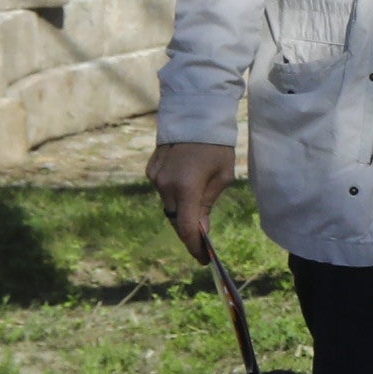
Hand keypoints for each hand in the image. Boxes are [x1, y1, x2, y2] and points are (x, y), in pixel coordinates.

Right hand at [149, 140, 236, 261]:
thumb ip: (208, 205)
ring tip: (197, 203)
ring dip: (181, 209)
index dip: (194, 246)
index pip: (186, 227)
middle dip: (189, 229)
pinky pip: (162, 190)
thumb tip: (200, 230)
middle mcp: (165, 185)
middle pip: (175, 218)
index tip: (203, 258)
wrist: (195, 114)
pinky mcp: (150, 170)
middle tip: (203, 238)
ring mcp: (154, 177)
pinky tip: (186, 182)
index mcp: (187, 187)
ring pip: (168, 204)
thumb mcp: (222, 176)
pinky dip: (174, 193)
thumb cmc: (217, 145)